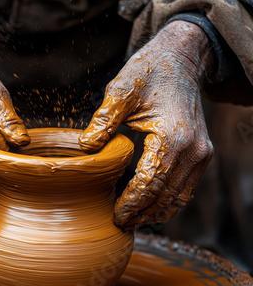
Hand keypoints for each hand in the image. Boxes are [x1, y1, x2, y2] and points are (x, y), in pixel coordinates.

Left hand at [79, 21, 213, 229]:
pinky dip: (169, 202)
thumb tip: (85, 148)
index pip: (150, 183)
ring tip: (134, 223)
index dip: (132, 204)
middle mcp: (193, 150)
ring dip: (157, 213)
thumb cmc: (149, 72)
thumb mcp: (121, 90)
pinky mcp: (201, 153)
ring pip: (179, 197)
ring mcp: (201, 153)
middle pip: (165, 196)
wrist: (181, 60)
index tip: (115, 216)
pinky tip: (151, 208)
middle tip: (120, 225)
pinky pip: (186, 188)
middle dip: (143, 214)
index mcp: (173, 137)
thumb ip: (104, 120)